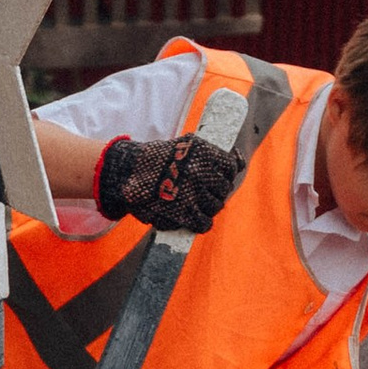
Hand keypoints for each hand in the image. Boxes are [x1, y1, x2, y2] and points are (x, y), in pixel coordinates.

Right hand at [96, 131, 245, 235]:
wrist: (128, 170)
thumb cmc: (158, 158)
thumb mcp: (186, 145)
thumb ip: (211, 152)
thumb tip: (239, 158)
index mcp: (203, 152)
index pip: (231, 165)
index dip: (227, 172)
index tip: (220, 174)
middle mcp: (201, 172)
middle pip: (224, 188)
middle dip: (217, 190)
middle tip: (206, 190)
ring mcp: (193, 194)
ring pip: (216, 206)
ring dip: (210, 206)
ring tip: (198, 202)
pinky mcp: (183, 213)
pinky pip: (204, 223)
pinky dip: (202, 222)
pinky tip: (196, 218)